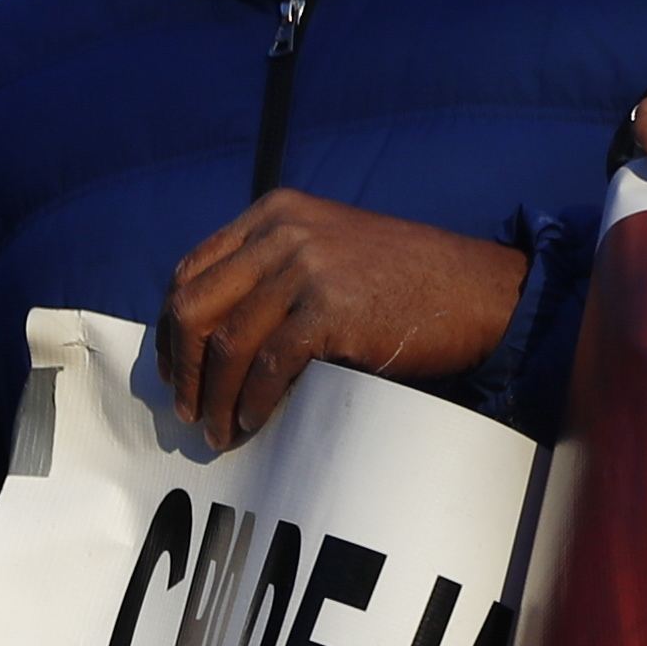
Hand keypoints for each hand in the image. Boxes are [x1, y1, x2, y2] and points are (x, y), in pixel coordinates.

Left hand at [153, 191, 529, 445]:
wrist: (475, 291)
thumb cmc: (400, 282)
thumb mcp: (326, 250)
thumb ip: (268, 271)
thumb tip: (206, 336)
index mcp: (273, 214)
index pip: (190, 272)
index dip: (171, 331)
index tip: (173, 373)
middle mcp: (283, 232)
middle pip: (194, 308)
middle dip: (183, 369)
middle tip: (189, 412)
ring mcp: (307, 267)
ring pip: (227, 344)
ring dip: (216, 399)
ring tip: (219, 432)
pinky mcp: (330, 308)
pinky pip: (268, 367)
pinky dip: (253, 402)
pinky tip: (253, 422)